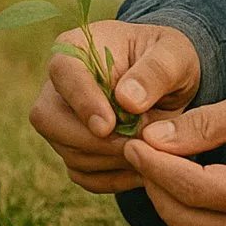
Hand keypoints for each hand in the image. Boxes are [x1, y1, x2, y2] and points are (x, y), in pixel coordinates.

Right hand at [29, 19, 199, 193]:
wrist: (171, 81)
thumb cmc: (169, 58)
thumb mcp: (175, 54)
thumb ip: (156, 71)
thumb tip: (128, 100)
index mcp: (76, 48)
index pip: (64, 73)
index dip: (83, 102)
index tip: (108, 126)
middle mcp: (59, 86)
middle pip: (51, 120)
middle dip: (95, 141)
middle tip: (138, 145)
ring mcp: (61, 120)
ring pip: (69, 152)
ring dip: (112, 159)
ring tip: (151, 150)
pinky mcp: (73, 149)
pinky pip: (83, 174)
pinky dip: (114, 177)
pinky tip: (143, 167)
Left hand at [122, 82, 225, 225]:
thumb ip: (209, 123)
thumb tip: (154, 138)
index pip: (196, 189)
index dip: (156, 166)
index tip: (132, 140)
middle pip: (189, 221)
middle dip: (156, 186)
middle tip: (138, 150)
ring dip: (170, 202)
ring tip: (156, 164)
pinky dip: (194, 212)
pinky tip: (184, 182)